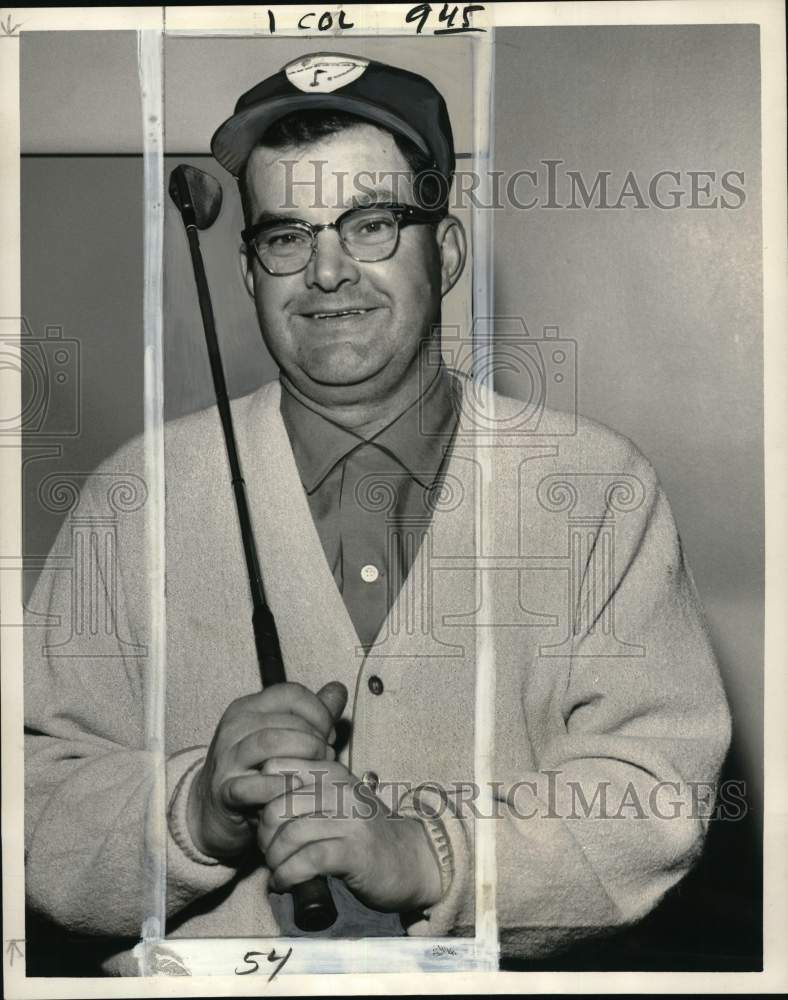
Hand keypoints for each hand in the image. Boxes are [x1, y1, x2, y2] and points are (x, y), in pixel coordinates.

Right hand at [186, 681, 347, 861]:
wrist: (212, 811)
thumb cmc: (255, 770)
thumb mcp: (281, 736)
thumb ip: (312, 714)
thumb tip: (338, 688)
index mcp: (248, 708)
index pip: (291, 693)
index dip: (319, 712)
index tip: (330, 734)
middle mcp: (234, 728)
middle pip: (286, 721)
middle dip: (316, 740)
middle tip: (327, 758)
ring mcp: (226, 759)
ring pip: (269, 743)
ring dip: (303, 758)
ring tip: (315, 772)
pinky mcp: (223, 792)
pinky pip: (252, 785)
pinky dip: (280, 786)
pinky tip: (296, 789)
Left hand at [257, 759, 442, 912]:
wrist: (410, 860)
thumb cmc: (362, 833)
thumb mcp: (335, 801)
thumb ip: (305, 791)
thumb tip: (257, 797)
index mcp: (332, 771)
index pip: (277, 770)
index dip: (260, 797)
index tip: (264, 821)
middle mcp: (341, 789)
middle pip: (277, 805)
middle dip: (264, 834)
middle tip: (268, 852)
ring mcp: (350, 820)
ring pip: (290, 834)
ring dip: (275, 859)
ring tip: (277, 870)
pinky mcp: (355, 851)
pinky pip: (308, 860)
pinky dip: (288, 875)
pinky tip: (285, 882)